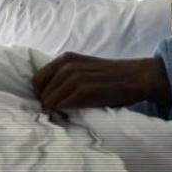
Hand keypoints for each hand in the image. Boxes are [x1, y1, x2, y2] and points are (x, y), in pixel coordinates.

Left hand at [31, 53, 170, 112]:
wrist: (135, 77)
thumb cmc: (110, 76)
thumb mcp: (84, 67)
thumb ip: (65, 75)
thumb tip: (46, 93)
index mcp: (66, 58)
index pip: (36, 79)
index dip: (41, 93)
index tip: (50, 102)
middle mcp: (67, 65)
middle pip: (40, 91)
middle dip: (46, 102)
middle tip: (59, 110)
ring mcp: (75, 76)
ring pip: (49, 100)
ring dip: (54, 109)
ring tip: (66, 112)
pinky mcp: (83, 90)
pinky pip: (61, 105)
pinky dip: (63, 112)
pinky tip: (73, 113)